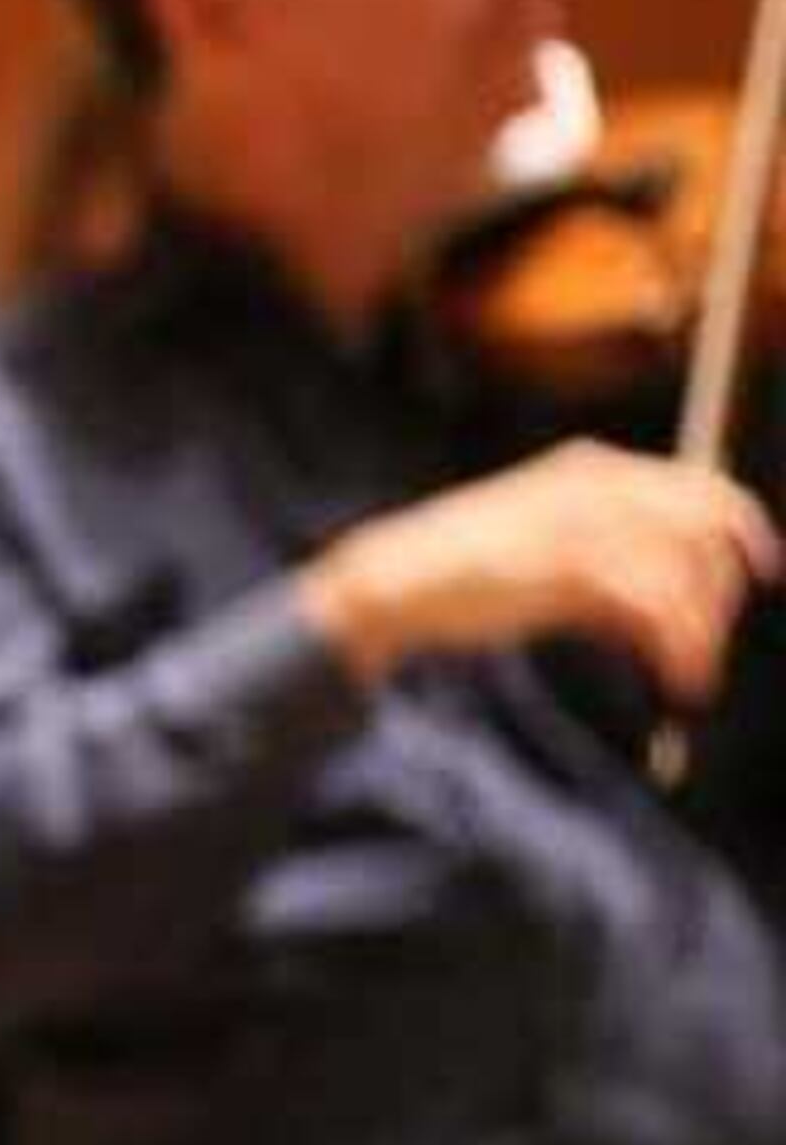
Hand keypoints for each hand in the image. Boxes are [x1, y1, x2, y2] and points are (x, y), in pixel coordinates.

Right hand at [301, 440, 780, 700]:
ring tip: (691, 675)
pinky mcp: (568, 565)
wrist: (395, 580)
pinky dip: (678, 645)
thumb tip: (674, 603)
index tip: (763, 572)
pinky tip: (677, 676)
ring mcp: (582, 522)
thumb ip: (610, 563)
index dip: (745, 527)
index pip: (701, 487)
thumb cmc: (466, 572)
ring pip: (685, 572)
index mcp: (592, 468)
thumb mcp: (550, 551)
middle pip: (704, 528)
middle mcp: (595, 485)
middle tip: (710, 643)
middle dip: (722, 590)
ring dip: (703, 629)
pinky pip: (655, 605)